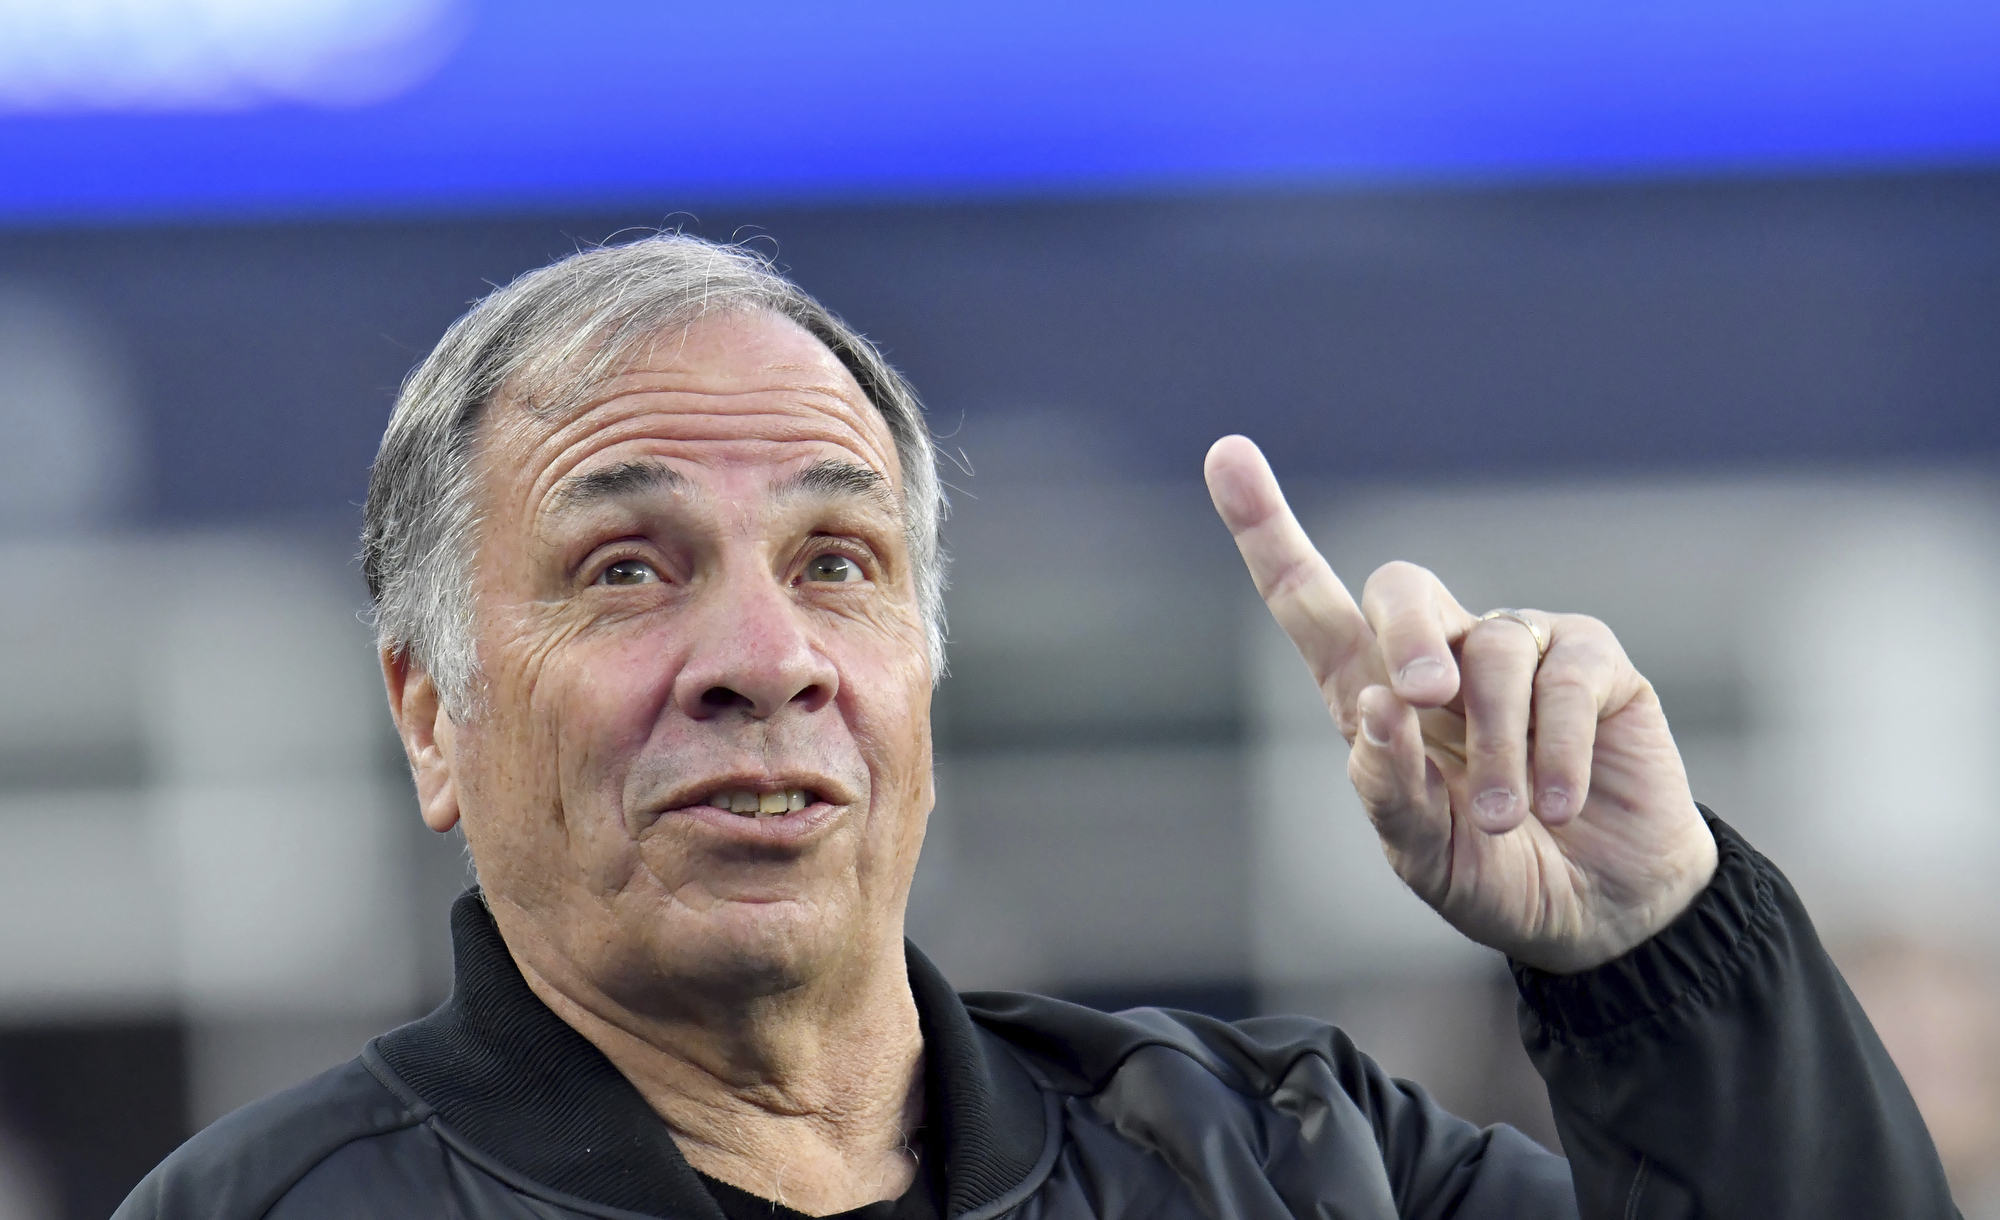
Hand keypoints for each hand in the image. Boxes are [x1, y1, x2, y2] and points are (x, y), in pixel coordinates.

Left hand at [1204, 436, 1716, 973]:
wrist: (1604, 912)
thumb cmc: (1497, 876)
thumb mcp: (1424, 857)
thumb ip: (1389, 794)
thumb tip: (1377, 710)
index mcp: (1373, 694)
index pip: (1307, 600)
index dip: (1266, 528)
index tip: (1225, 453)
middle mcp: (1442, 655)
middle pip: (1399, 586)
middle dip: (1408, 633)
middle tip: (1425, 698)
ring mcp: (1519, 649)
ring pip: (1492, 650)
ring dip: (1496, 746)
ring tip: (1503, 819)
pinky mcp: (1593, 663)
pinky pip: (1565, 675)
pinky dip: (1556, 748)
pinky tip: (1560, 805)